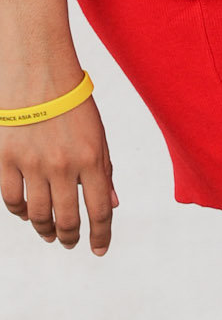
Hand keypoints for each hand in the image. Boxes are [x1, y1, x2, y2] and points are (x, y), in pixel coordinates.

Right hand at [1, 84, 117, 253]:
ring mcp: (32, 164)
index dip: (101, 235)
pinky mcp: (6, 159)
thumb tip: (113, 203)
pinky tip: (27, 213)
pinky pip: (12, 200)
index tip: (99, 249)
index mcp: (92, 157)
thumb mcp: (98, 131)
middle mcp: (63, 165)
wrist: (38, 70)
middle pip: (68, 219)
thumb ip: (104, 168)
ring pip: (38, 216)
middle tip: (70, 242)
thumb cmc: (72, 100)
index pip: (100, 210)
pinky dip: (20, 213)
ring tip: (50, 233)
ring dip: (45, 230)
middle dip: (71, 237)